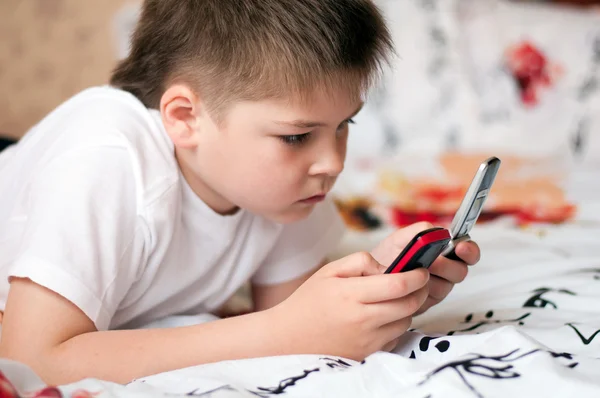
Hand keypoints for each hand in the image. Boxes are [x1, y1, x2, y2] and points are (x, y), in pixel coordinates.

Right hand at [270, 252, 429, 360]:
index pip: (398, 284)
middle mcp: (362, 319)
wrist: (289, 338)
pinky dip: (396, 326)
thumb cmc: (308, 301)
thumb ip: (360, 262)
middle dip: (420, 290)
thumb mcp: (329, 271)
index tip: (420, 269)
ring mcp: (366, 339)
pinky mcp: (368, 353)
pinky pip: (396, 338)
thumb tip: (387, 267)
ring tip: (397, 298)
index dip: (416, 275)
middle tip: (419, 281)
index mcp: (351, 294)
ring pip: (406, 321)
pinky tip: (384, 317)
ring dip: (409, 308)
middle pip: (409, 304)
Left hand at [370, 222, 480, 315]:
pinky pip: (429, 300)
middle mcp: (445, 271)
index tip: (461, 247)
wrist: (370, 275)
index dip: (469, 250)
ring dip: (429, 279)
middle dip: (446, 266)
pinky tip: (406, 284)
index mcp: (443, 252)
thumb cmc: (387, 255)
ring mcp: (437, 288)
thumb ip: (419, 231)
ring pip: (445, 286)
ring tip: (412, 272)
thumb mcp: (400, 238)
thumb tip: (438, 231)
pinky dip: (418, 291)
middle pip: (460, 271)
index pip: (468, 252)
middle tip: (430, 262)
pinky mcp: (426, 303)